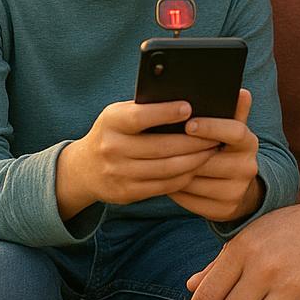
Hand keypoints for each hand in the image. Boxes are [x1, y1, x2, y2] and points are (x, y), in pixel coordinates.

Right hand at [59, 100, 220, 214]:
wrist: (83, 169)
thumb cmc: (113, 133)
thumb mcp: (119, 115)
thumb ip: (145, 109)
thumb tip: (186, 105)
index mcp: (111, 122)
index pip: (140, 117)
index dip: (165, 113)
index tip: (189, 108)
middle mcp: (111, 148)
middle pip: (161, 147)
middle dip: (193, 142)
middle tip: (215, 136)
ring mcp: (118, 173)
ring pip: (166, 169)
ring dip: (194, 161)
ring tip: (211, 152)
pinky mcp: (126, 193)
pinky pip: (163, 186)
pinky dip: (183, 177)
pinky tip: (195, 169)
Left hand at [170, 90, 261, 222]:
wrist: (239, 188)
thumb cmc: (226, 150)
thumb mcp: (231, 131)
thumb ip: (234, 112)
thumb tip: (242, 91)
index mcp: (249, 143)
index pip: (235, 131)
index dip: (212, 127)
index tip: (189, 124)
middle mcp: (248, 168)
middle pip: (210, 159)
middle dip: (184, 152)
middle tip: (159, 143)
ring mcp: (236, 191)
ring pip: (196, 181)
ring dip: (174, 171)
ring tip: (157, 160)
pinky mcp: (224, 210)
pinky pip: (191, 200)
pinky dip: (175, 190)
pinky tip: (164, 179)